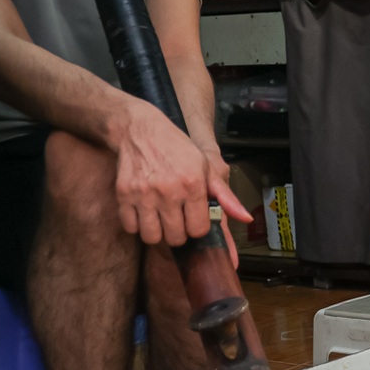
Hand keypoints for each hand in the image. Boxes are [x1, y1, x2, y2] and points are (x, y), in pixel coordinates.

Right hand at [109, 100, 249, 250]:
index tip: (193, 219)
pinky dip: (137, 226)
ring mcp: (144, 194)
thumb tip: (246, 219)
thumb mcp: (206, 167)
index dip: (197, 228)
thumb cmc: (177, 150)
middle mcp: (169, 191)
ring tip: (160, 220)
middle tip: (176, 221)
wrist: (141, 131)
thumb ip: (225, 196)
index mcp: (193, 185)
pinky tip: (144, 214)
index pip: (198, 229)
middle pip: (175, 237)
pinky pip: (130, 227)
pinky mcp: (123, 195)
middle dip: (179, 234)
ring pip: (152, 237)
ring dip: (157, 233)